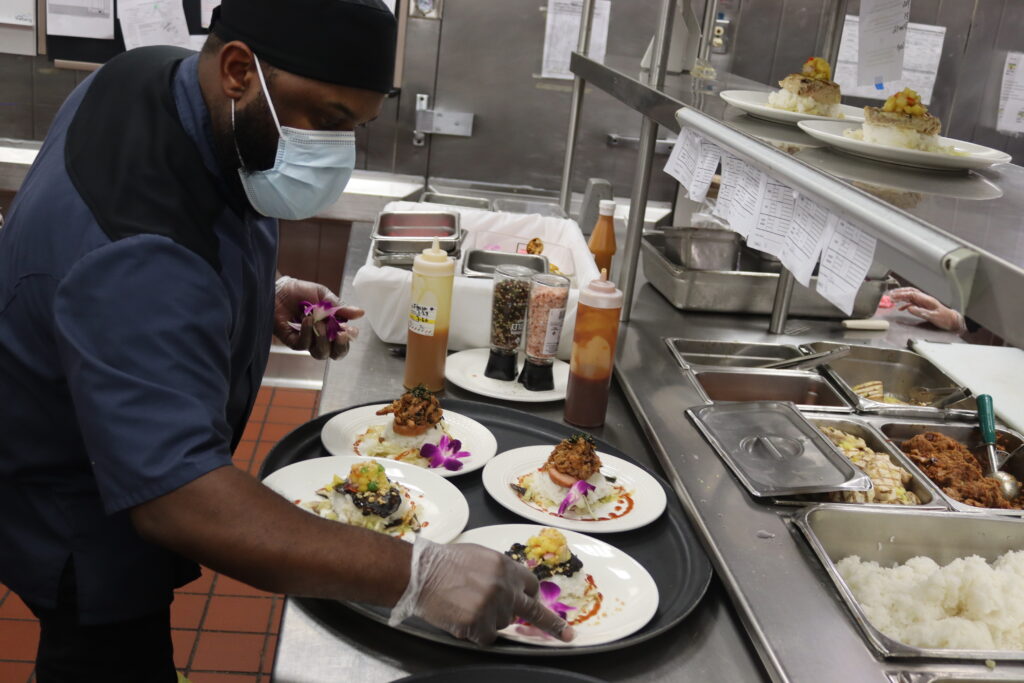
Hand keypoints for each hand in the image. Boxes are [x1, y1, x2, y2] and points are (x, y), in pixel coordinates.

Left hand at [274, 277, 363, 359]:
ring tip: (319, 323)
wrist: (278, 288)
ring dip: (323, 340)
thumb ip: (340, 307)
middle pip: (335, 354)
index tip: (350, 330)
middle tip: (340, 335)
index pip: (344, 341)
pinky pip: (303, 345)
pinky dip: (307, 333)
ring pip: (320, 353)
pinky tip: (307, 320)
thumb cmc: (301, 292)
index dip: (348, 340)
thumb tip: (361, 313)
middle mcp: (321, 337)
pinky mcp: (292, 341)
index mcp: (332, 327)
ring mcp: (307, 340)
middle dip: (340, 347)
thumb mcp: (324, 297)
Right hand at [388, 537, 574, 645]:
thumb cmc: (445, 562)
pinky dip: (477, 634)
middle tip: (566, 635)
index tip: (537, 603)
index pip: (531, 585)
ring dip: (490, 620)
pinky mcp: (479, 624)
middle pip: (534, 611)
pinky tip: (463, 619)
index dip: (531, 595)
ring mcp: (493, 607)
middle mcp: (505, 587)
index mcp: (506, 566)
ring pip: (503, 624)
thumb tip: (515, 587)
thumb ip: (501, 572)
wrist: (421, 573)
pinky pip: (487, 638)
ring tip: (468, 606)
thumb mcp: (480, 556)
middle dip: (552, 624)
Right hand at [889, 287, 966, 332]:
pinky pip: (912, 302)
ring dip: (901, 296)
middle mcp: (925, 299)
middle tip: (890, 294)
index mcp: (927, 300)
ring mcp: (924, 302)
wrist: (952, 321)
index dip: (901, 294)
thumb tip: (909, 308)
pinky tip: (900, 307)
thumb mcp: (933, 316)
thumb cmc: (945, 319)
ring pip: (910, 296)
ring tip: (892, 298)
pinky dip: (905, 303)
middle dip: (899, 292)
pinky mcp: (923, 306)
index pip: (912, 294)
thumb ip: (920, 312)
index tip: (893, 296)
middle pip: (910, 292)